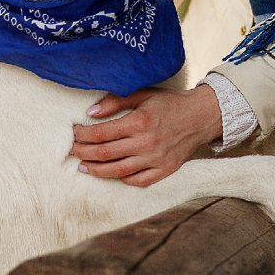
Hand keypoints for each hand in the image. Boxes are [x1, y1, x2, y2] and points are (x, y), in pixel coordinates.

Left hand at [70, 85, 222, 186]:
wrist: (200, 116)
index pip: (101, 133)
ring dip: (97, 170)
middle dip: (84, 153)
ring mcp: (156, 159)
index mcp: (139, 122)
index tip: (75, 133)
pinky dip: (122, 179)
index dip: (83, 135)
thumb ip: (116, 101)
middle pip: (105, 153)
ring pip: (118, 171)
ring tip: (84, 167)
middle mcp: (146, 143)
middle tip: (74, 151)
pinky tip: (112, 173)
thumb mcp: (143, 94)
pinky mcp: (165, 170)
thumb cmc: (169, 103)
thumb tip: (90, 112)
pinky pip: (139, 181)